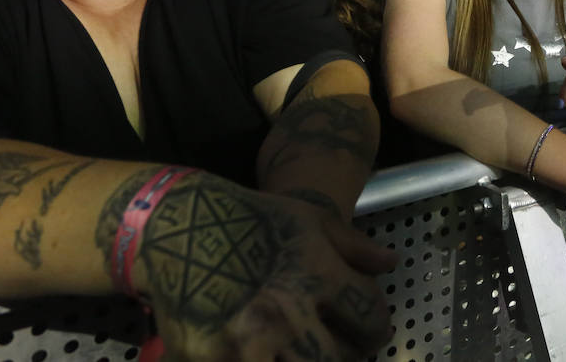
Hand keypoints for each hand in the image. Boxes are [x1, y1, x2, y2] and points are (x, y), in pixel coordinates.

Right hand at [132, 176, 395, 360]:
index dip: (377, 329)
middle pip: (336, 361)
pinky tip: (265, 351)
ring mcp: (242, 344)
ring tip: (302, 351)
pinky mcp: (207, 360)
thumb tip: (390, 264)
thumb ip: (353, 245)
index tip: (371, 332)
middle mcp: (282, 314)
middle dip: (346, 356)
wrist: (175, 226)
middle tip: (339, 349)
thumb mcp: (309, 218)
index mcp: (314, 275)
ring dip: (304, 361)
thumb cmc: (250, 218)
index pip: (369, 318)